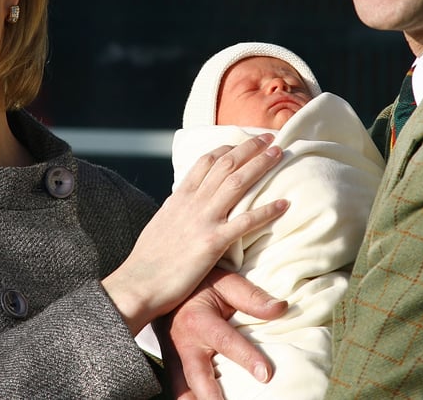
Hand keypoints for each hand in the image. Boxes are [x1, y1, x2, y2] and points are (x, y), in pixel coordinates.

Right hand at [103, 135, 285, 334]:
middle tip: (270, 138)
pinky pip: (244, 222)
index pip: (206, 162)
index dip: (228, 148)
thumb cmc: (147, 260)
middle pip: (225, 165)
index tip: (244, 142)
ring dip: (260, 166)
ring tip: (279, 154)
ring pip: (237, 184)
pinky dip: (266, 211)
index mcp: (179, 197)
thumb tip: (183, 203)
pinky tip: (284, 204)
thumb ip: (176, 210)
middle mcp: (192, 203)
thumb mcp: (161, 223)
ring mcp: (203, 220)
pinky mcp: (212, 243)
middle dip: (249, 148)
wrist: (138, 283)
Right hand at [162, 268, 287, 399]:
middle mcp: (183, 345)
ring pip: (182, 392)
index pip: (226, 342)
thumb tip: (281, 308)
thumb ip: (251, 297)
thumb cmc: (201, 286)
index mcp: (198, 320)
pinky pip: (180, 391)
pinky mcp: (172, 369)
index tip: (266, 375)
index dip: (246, 358)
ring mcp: (174, 360)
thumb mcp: (226, 283)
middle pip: (197, 378)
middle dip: (212, 398)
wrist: (167, 289)